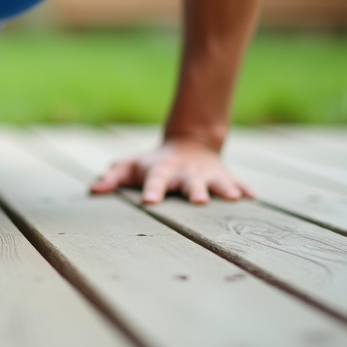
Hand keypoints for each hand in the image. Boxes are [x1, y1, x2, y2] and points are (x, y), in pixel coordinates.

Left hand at [89, 138, 255, 204]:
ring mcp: (208, 175)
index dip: (153, 190)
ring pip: (218, 182)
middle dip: (195, 191)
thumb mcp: (132, 167)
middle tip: (200, 202)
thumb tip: (93, 190)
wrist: (190, 143)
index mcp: (163, 171)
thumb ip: (113, 177)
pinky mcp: (225, 178)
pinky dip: (245, 189)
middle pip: (190, 182)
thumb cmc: (154, 164)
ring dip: (224, 190)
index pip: (155, 180)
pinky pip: (238, 183)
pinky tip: (252, 198)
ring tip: (232, 198)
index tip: (150, 203)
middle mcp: (187, 173)